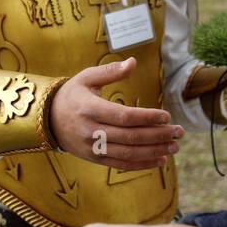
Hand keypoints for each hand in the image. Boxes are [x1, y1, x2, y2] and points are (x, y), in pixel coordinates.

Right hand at [48, 58, 183, 170]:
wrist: (47, 120)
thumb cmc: (72, 95)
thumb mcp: (86, 77)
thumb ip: (110, 72)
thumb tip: (133, 62)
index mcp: (90, 109)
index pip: (124, 116)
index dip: (147, 117)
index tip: (167, 116)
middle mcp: (91, 131)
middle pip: (130, 137)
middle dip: (158, 135)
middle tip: (179, 132)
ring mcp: (92, 148)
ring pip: (128, 154)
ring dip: (154, 151)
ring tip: (174, 147)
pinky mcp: (94, 159)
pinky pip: (121, 164)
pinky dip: (142, 164)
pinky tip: (160, 160)